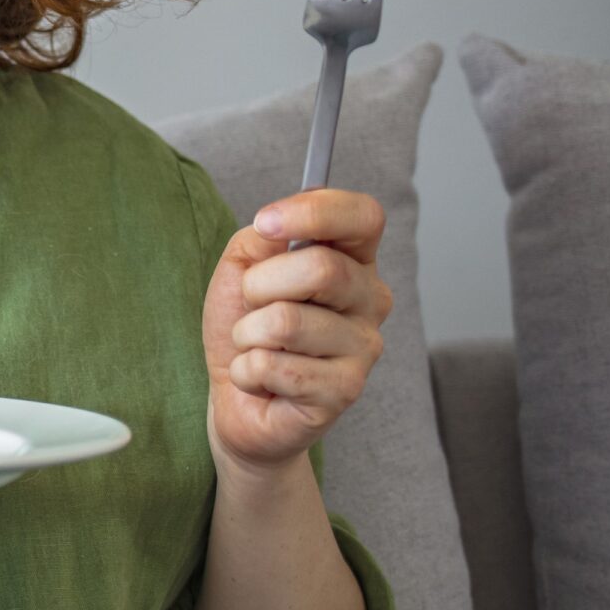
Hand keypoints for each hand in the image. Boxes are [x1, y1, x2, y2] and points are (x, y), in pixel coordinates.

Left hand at [200, 187, 391, 476]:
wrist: (238, 397)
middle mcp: (371, 300)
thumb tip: (276, 225)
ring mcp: (364, 348)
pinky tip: (261, 379)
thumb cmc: (246, 327)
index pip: (364, 216)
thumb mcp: (241, 269)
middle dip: (259, 285)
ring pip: (287, 321)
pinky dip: (246, 370)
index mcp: (353, 260)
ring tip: (256, 346)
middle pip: (321, 268)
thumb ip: (261, 240)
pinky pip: (273, 366)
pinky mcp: (344, 391)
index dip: (315, 211)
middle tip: (251, 306)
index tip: (266, 222)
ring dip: (247, 333)